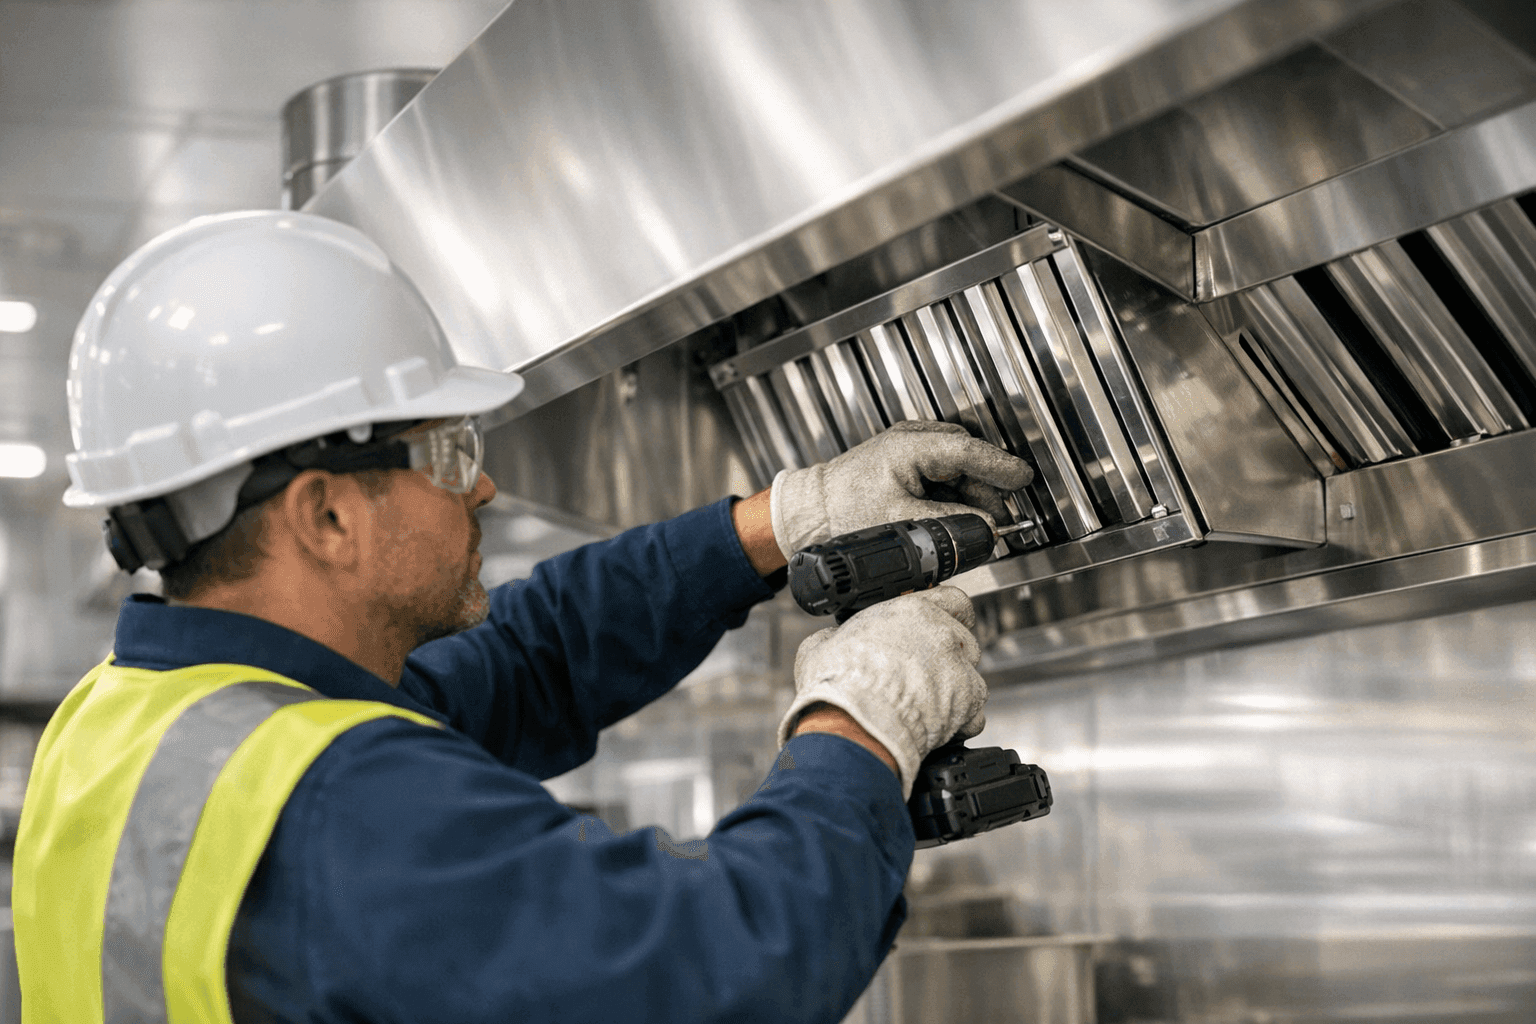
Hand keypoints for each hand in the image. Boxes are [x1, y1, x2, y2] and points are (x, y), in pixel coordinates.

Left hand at [769, 420, 1031, 559]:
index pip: (968, 451)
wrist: (811, 513)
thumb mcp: (901, 523)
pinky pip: (942, 475)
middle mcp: (912, 440)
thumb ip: (948, 525)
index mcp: (910, 447)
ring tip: (977, 525)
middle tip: (999, 520)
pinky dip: (954, 495)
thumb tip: (985, 529)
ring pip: (957, 468)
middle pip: (967, 459)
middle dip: (987, 489)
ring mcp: (909, 449)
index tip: (1023, 480)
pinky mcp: (906, 464)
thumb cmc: (842, 513)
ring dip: (971, 495)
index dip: (1000, 467)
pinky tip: (957, 517)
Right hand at [779, 586, 986, 798]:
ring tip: (927, 708)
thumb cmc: (838, 686)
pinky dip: (961, 723)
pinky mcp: (968, 700)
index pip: (953, 600)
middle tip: (927, 677)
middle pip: (965, 641)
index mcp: (910, 612)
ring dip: (956, 692)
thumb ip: (837, 637)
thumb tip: (833, 640)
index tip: (948, 626)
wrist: (855, 723)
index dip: (952, 615)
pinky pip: (975, 713)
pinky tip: (938, 729)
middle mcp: (940, 634)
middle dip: (950, 659)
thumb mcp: (820, 646)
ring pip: (972, 677)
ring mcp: (958, 667)